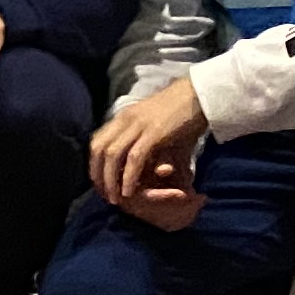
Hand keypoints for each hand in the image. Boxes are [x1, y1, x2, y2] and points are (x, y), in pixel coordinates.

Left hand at [89, 72, 208, 225]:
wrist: (199, 96)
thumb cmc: (180, 114)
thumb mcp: (154, 127)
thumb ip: (143, 142)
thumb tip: (141, 166)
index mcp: (123, 117)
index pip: (97, 142)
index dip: (94, 164)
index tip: (100, 183)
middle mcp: (126, 119)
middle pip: (99, 149)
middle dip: (98, 174)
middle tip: (105, 195)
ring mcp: (139, 125)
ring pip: (113, 155)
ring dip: (111, 179)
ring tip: (115, 199)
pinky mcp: (154, 133)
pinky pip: (135, 158)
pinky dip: (129, 177)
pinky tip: (129, 191)